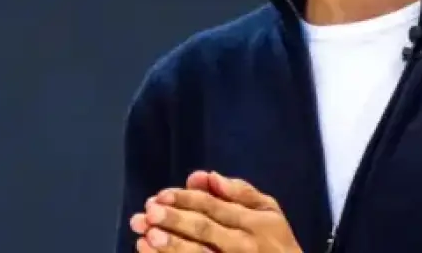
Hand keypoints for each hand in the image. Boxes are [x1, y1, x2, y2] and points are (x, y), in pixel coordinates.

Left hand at [129, 171, 301, 252]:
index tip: (160, 195)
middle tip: (149, 212)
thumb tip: (208, 176)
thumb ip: (239, 191)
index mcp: (255, 221)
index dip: (186, 199)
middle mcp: (244, 245)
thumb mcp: (268, 210)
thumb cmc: (274, 240)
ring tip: (146, 237)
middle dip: (175, 220)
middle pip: (204, 230)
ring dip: (171, 246)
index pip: (214, 206)